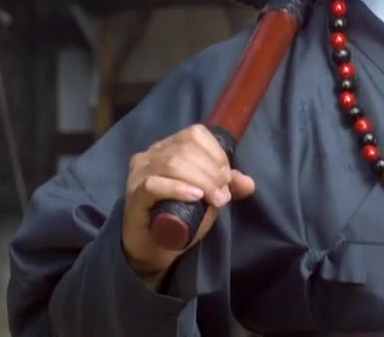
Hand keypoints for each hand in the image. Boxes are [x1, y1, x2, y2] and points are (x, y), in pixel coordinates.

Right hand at [121, 125, 255, 286]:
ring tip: (215, 199)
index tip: (227, 177)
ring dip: (201, 181)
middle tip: (223, 194)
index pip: (195, 134)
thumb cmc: (180, 216)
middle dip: (211, 172)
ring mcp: (139, 173)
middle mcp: (151, 154)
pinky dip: (178, 189)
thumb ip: (226, 187)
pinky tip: (194, 197)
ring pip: (172, 164)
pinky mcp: (133, 194)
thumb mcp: (208, 198)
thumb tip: (249, 184)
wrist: (153, 248)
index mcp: (169, 147)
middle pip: (185, 149)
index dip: (216, 153)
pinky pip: (154, 184)